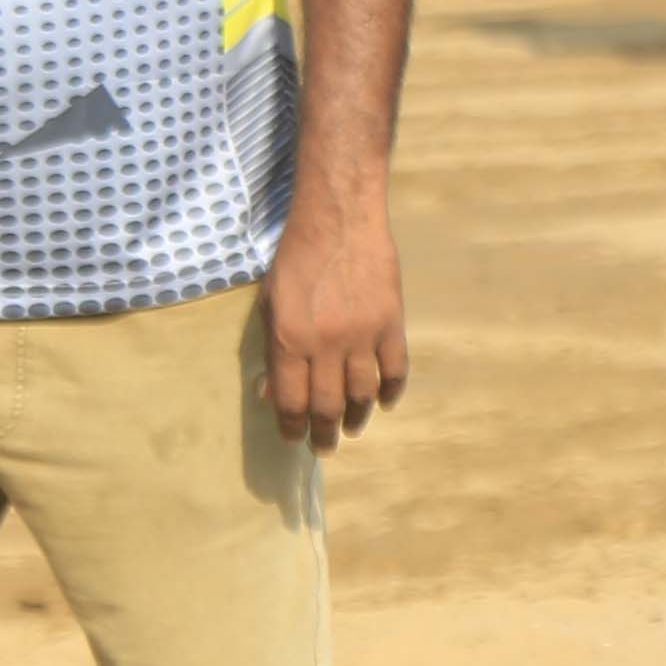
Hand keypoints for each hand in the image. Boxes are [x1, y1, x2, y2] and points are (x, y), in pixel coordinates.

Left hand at [259, 206, 408, 447]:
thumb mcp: (269, 303)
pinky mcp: (391, 322)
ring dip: (357, 418)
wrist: (340, 220)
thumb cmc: (296, 258)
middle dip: (324, 433)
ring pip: (363, 394)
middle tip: (324, 446)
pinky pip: (395, 370)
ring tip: (352, 428)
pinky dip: (391, 392)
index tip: (294, 438)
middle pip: (327, 406)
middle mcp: (325, 344)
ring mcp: (362, 335)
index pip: (291, 402)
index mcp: (289, 340)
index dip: (292, 427)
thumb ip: (272, 349)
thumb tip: (273, 394)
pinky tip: (384, 403)